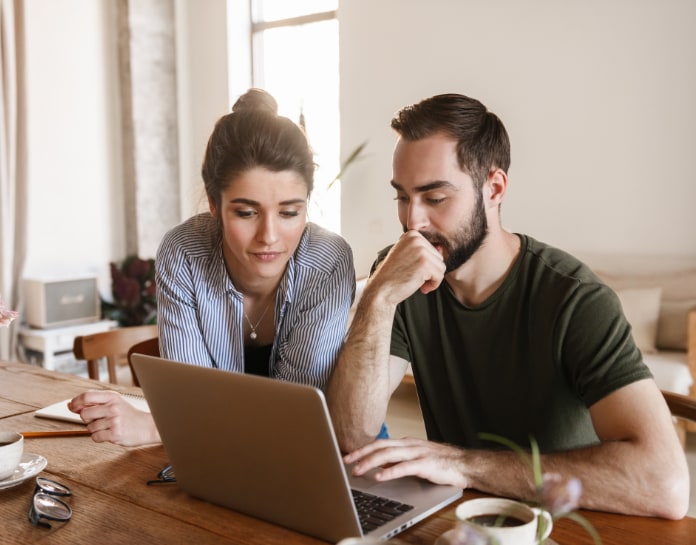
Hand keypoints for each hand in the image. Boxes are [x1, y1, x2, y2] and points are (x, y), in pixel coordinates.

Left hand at [68, 390, 159, 446]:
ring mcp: (114, 421)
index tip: (72, 406)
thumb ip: (95, 403)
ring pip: (89, 427)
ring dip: (95, 429)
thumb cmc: (129, 415)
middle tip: (97, 419)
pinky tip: (109, 433)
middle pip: (84, 414)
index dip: (76, 402)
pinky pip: (95, 437)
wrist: (147, 426)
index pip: (87, 396)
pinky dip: (99, 437)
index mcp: (112, 397)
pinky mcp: (115, 434)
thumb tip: (71, 405)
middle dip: (86, 419)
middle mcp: (113, 407)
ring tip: (108, 426)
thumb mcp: (115, 403)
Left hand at [344, 437, 467, 488]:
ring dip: (370, 462)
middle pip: (380, 447)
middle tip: (346, 461)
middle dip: (361, 454)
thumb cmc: (441, 462)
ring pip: (388, 455)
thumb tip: (381, 465)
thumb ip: (399, 460)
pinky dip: (390, 472)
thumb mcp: (416, 458)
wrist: (465, 464)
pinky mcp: (425, 464)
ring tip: (357, 470)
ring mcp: (417, 453)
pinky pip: (404, 467)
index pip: (380, 444)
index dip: (363, 449)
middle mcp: (409, 445)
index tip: (349, 456)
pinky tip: (379, 477)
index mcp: (406, 443)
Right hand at [370, 230, 445, 304]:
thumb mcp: (407, 256)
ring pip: (441, 267)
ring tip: (417, 282)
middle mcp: (416, 239)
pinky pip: (440, 276)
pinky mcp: (425, 263)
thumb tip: (442, 248)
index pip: (432, 249)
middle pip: (439, 257)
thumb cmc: (394, 275)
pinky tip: (421, 287)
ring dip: (432, 279)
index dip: (425, 264)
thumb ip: (423, 250)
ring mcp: (421, 250)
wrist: (381, 289)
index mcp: (411, 234)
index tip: (413, 270)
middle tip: (414, 277)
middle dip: (430, 271)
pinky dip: (433, 285)